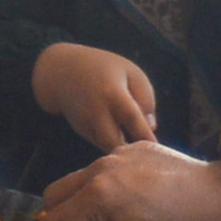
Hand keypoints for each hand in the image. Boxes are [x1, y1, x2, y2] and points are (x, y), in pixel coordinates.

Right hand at [16, 140, 220, 220]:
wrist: (217, 196)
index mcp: (97, 197)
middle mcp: (101, 169)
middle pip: (56, 193)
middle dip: (53, 217)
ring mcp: (118, 154)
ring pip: (79, 178)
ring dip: (79, 201)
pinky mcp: (136, 148)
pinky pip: (106, 167)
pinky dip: (105, 185)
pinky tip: (129, 201)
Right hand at [32, 43, 158, 149]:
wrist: (62, 72)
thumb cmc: (105, 69)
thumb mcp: (132, 73)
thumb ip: (146, 99)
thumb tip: (151, 129)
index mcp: (113, 94)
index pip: (133, 121)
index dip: (146, 137)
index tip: (158, 148)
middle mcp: (96, 113)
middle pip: (117, 144)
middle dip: (132, 151)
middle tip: (146, 151)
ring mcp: (86, 124)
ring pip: (109, 148)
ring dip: (123, 149)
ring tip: (136, 143)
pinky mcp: (82, 132)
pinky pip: (102, 143)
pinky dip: (113, 143)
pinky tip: (121, 134)